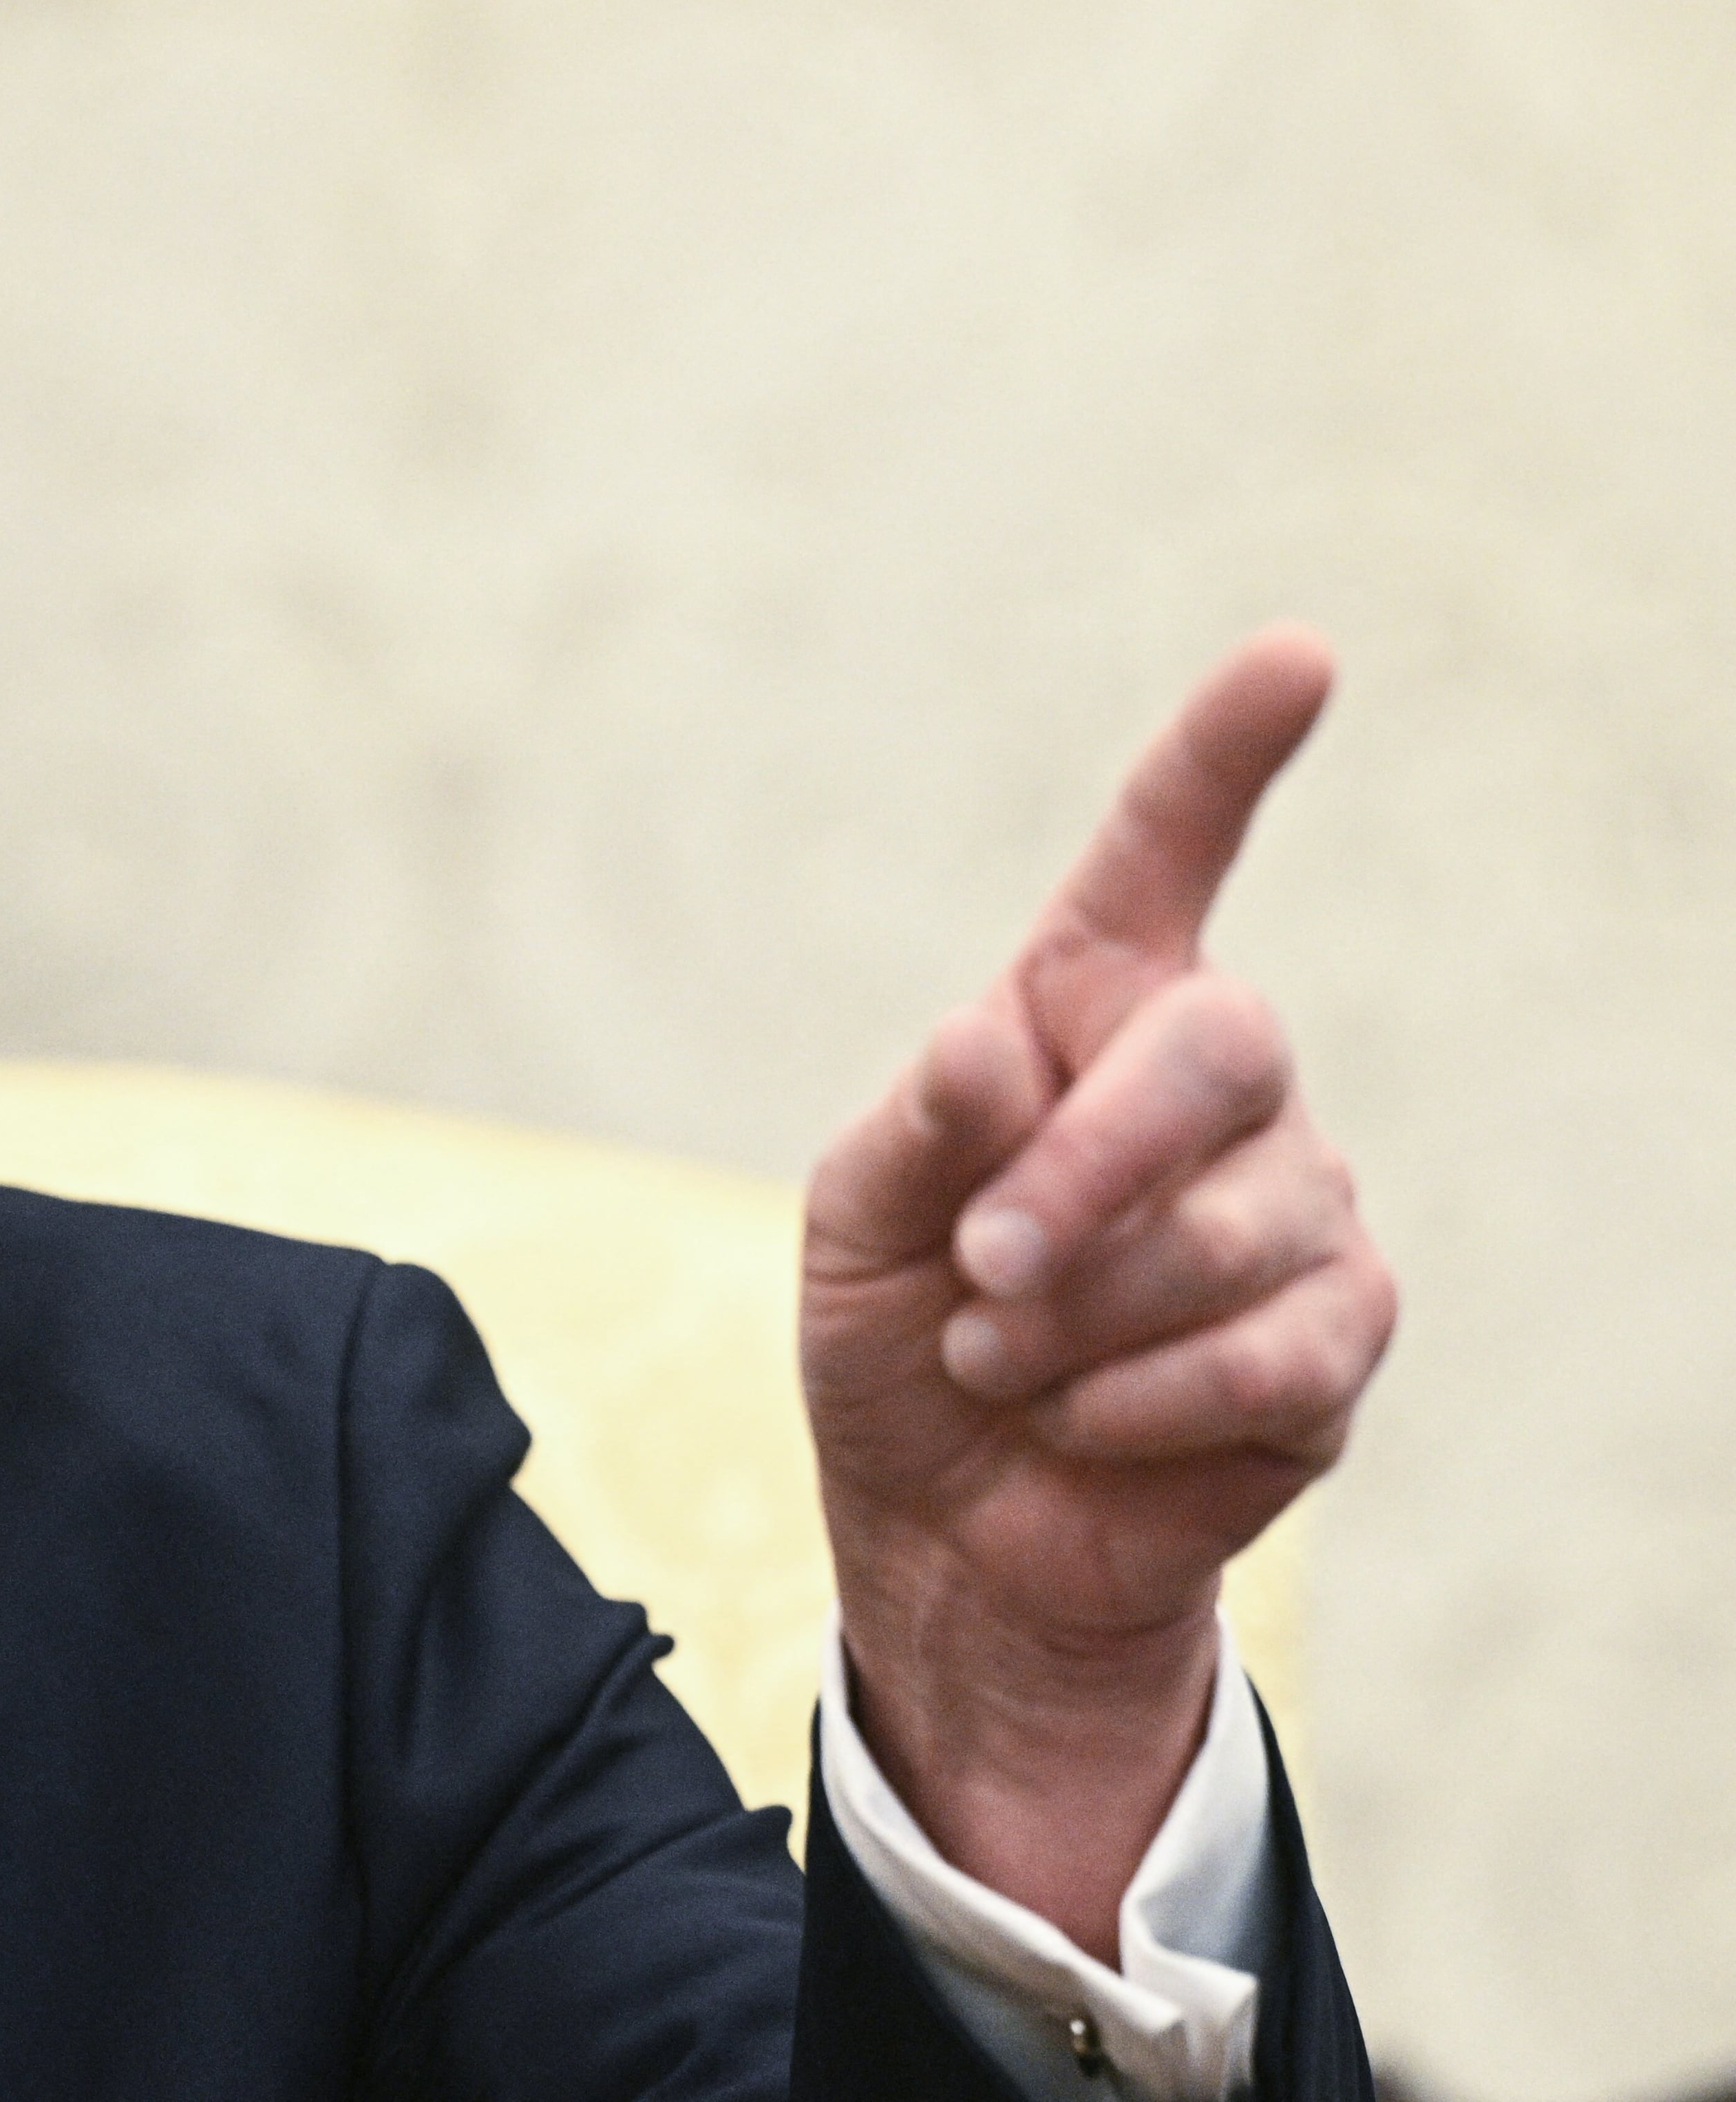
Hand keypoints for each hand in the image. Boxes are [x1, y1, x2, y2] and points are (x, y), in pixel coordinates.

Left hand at [800, 626, 1395, 1958]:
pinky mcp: (1335, 1342)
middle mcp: (1214, 1089)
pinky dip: (1140, 1400)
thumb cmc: (898, 1343)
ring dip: (1081, 1317)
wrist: (948, 1529)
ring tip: (1001, 1363)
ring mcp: (1296, 1209)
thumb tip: (989, 1047)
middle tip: (981, 1268)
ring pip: (1234, 1225)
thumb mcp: (849, 1224)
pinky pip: (1270, 1351)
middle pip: (1219, 1046)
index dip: (1226, 755)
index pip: (1166, 854)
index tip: (1298, 655)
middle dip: (1087, 1168)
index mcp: (1084, 1016)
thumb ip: (912, 1128)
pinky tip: (1083, 1422)